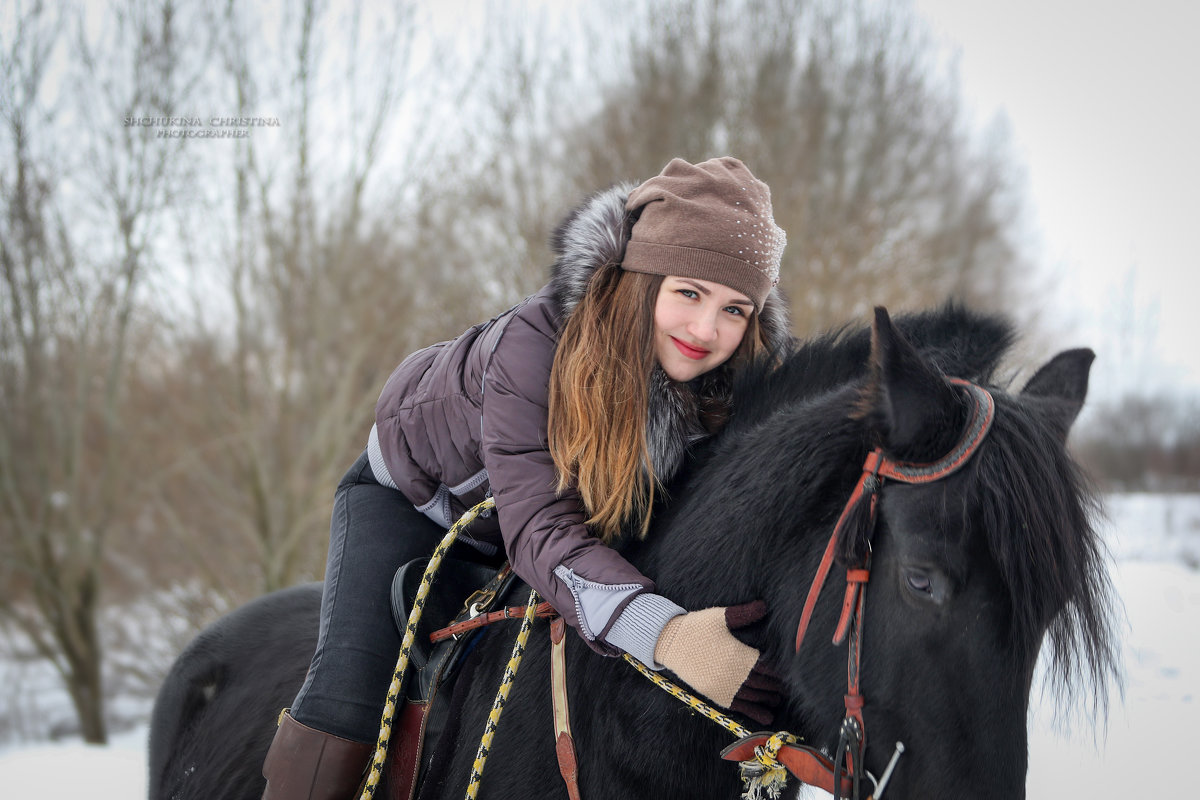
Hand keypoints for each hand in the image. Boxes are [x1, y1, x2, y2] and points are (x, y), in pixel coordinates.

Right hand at [653, 600, 782, 724]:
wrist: (669, 643)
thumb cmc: (697, 627)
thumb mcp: (721, 617)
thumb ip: (744, 613)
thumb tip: (764, 606)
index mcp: (741, 656)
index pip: (768, 667)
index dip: (781, 671)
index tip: (792, 673)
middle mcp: (736, 675)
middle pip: (764, 683)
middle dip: (776, 686)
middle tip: (788, 688)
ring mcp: (726, 687)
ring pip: (754, 696)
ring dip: (768, 699)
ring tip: (777, 701)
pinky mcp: (716, 694)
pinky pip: (740, 707)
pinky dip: (754, 712)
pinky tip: (765, 717)